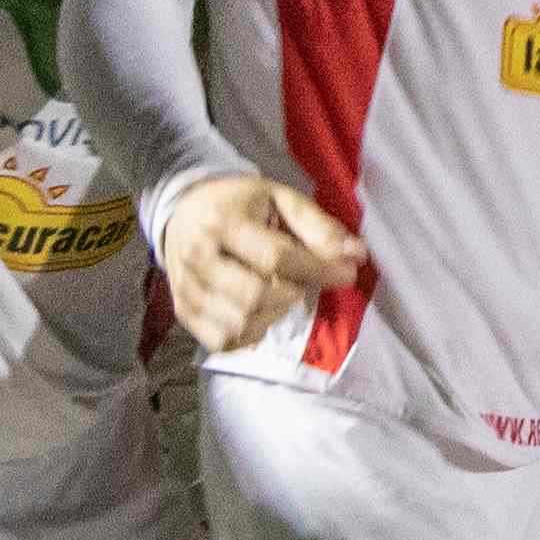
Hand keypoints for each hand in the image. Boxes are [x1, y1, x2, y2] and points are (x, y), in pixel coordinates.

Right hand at [155, 171, 369, 349]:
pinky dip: (252, 332)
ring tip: (280, 290)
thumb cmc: (240, 204)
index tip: (346, 273)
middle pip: (257, 296)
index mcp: (221, 221)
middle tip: (302, 280)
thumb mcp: (280, 198)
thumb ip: (318, 226)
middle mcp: (197, 257)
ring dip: (275, 313)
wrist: (184, 209)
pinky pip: (224, 341)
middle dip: (293, 292)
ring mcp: (186, 288)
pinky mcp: (183, 311)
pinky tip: (261, 310)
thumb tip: (356, 256)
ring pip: (241, 323)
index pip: (275, 257)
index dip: (318, 269)